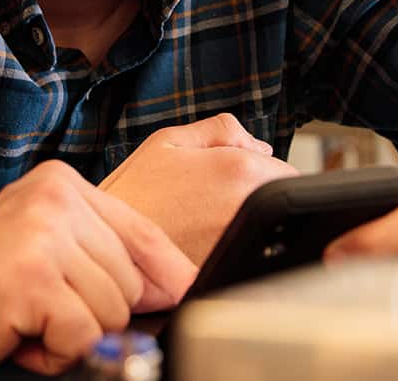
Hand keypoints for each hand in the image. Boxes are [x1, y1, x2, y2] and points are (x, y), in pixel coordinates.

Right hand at [0, 160, 196, 378]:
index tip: (175, 298)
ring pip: (115, 313)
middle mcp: (57, 196)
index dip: (166, 278)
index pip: (146, 234)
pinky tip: (12, 335)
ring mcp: (45, 232)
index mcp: (60, 183)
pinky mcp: (34, 276)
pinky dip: (52, 355)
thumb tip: (177, 286)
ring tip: (20, 322)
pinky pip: (84, 338)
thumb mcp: (38, 255)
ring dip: (71, 336)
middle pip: (135, 282)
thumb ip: (100, 258)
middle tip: (36, 314)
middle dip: (94, 315)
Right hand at [99, 113, 298, 266]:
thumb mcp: (168, 140)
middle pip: (283, 202)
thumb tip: (261, 146)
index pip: (290, 173)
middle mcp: (246, 205)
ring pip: (269, 229)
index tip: (245, 179)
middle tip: (220, 198)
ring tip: (209, 220)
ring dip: (253, 222)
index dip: (268, 174)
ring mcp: (242, 240)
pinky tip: (206, 242)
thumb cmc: (133, 192)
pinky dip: (238, 247)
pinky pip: (250, 254)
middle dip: (263, 196)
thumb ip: (221, 129)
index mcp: (237, 169)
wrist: (107, 242)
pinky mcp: (231, 268)